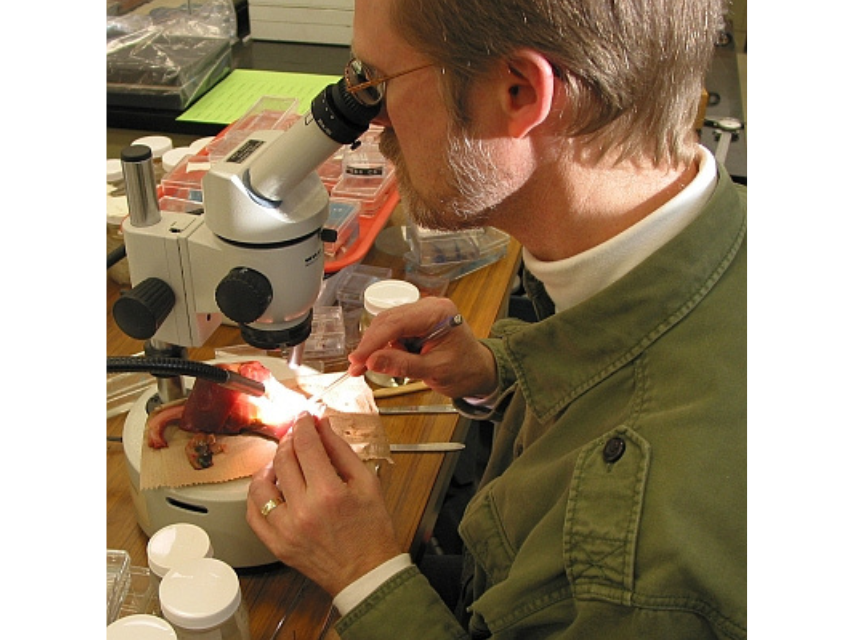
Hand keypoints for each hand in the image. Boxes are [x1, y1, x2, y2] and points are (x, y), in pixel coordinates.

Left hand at [247, 412, 399, 595]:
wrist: (366, 573)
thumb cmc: (372, 531)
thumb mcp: (367, 483)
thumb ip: (341, 451)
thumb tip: (322, 426)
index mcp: (329, 493)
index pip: (306, 445)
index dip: (303, 425)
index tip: (305, 418)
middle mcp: (303, 510)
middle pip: (283, 459)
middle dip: (290, 439)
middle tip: (297, 435)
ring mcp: (286, 529)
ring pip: (261, 484)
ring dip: (270, 464)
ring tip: (283, 462)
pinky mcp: (276, 544)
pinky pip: (253, 513)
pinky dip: (256, 494)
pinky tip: (269, 486)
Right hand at [348, 296, 497, 398]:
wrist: (479, 372)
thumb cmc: (465, 370)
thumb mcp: (435, 371)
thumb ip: (403, 365)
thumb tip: (372, 360)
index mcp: (438, 313)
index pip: (397, 323)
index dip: (373, 341)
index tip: (357, 359)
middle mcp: (429, 307)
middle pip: (388, 320)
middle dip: (370, 345)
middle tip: (356, 366)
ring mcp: (422, 313)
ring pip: (387, 325)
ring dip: (375, 347)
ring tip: (365, 367)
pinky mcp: (416, 322)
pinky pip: (393, 331)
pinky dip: (384, 347)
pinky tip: (378, 360)